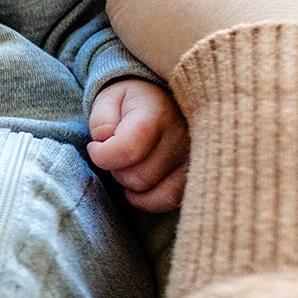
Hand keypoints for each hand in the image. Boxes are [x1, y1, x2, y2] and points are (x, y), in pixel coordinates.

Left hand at [87, 79, 187, 211]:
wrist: (168, 97)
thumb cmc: (132, 102)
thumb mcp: (109, 98)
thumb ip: (101, 120)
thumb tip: (104, 142)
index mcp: (158, 113)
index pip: (127, 150)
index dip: (102, 155)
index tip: (96, 147)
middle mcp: (183, 137)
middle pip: (137, 177)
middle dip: (117, 170)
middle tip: (117, 155)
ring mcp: (195, 158)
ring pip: (153, 192)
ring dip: (133, 184)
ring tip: (132, 164)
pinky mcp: (201, 174)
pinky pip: (171, 200)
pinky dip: (150, 199)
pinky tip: (142, 185)